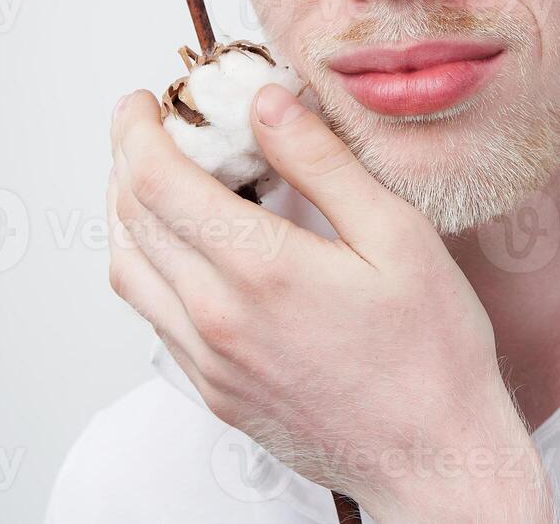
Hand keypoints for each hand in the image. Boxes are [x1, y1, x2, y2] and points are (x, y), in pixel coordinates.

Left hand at [106, 86, 554, 522]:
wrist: (434, 458)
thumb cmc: (432, 352)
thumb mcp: (397, 237)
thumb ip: (323, 165)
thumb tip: (268, 103)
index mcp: (260, 269)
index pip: (155, 180)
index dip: (136, 130)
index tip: (144, 101)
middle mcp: (216, 317)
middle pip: (130, 220)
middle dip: (127, 160)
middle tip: (151, 127)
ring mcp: (209, 362)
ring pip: (129, 272)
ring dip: (126, 215)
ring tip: (154, 181)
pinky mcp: (215, 392)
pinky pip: (154, 318)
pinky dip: (149, 268)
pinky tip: (188, 252)